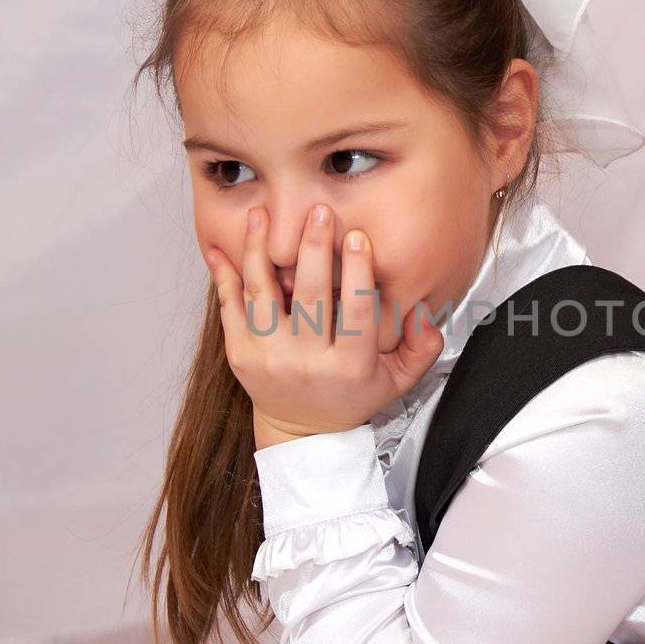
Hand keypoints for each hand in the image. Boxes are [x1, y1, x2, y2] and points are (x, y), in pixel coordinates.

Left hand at [204, 204, 443, 448]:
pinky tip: (222, 247)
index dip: (358, 271)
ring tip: (263, 214)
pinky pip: (229, 307)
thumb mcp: (398, 380)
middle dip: (314, 248)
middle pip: (310, 295)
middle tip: (319, 212)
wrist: (301, 431)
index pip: (356, 311)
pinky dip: (224, 275)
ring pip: (262, 293)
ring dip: (260, 250)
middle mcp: (306, 361)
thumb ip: (422, 347)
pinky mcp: (240, 354)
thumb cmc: (349, 396)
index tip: (357, 236)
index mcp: (349, 366)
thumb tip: (423, 310)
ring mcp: (269, 357)